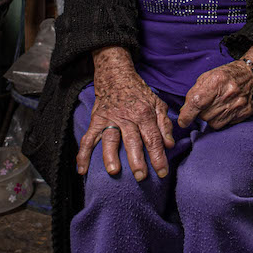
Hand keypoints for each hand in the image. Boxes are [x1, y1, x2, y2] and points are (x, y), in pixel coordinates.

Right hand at [77, 46, 174, 180]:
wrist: (116, 76)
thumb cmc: (139, 93)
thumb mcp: (157, 104)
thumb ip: (165, 124)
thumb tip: (170, 145)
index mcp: (144, 114)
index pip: (153, 138)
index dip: (158, 157)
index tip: (162, 173)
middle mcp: (127, 117)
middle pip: (133, 140)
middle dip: (137, 159)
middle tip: (140, 176)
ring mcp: (110, 119)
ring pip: (110, 138)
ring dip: (110, 155)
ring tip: (113, 171)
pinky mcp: (96, 120)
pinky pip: (88, 138)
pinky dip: (83, 154)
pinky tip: (82, 169)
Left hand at [177, 48, 252, 130]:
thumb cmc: (227, 75)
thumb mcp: (207, 76)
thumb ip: (194, 93)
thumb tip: (184, 111)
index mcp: (217, 80)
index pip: (197, 102)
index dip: (187, 114)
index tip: (183, 121)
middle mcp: (228, 93)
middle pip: (205, 115)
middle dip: (201, 113)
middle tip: (207, 104)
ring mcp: (238, 104)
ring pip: (214, 123)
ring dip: (211, 117)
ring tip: (217, 106)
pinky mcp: (245, 113)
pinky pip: (226, 124)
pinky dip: (222, 119)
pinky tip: (226, 109)